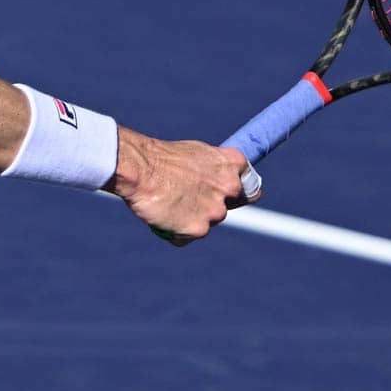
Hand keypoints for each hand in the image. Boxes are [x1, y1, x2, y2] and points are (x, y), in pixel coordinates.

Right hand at [108, 128, 256, 245]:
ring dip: (188, 218)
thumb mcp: (196, 153)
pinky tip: (160, 216)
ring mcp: (215, 211)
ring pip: (205, 223)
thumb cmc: (161, 158)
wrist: (139, 169)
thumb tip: (215, 178)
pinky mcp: (199, 229)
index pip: (251, 188)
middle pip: (225, 209)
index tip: (225, 196)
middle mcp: (230, 188)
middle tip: (183, 199)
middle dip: (207, 207)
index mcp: (233, 164)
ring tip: (166, 203)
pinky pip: (186, 237)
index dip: (236, 194)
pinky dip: (174, 231)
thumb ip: (213, 169)